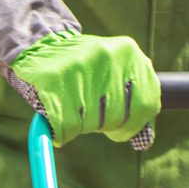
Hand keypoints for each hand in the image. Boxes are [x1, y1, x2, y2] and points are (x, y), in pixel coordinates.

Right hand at [7, 31, 162, 146]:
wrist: (40, 46)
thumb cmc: (82, 70)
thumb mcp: (114, 72)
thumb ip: (133, 97)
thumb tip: (144, 141)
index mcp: (129, 53)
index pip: (148, 104)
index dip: (134, 124)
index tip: (119, 129)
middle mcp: (108, 57)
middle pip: (119, 117)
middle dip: (104, 125)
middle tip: (90, 115)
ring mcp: (80, 68)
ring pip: (92, 124)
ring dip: (81, 126)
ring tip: (72, 106)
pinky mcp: (53, 84)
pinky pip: (67, 127)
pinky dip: (62, 132)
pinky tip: (58, 116)